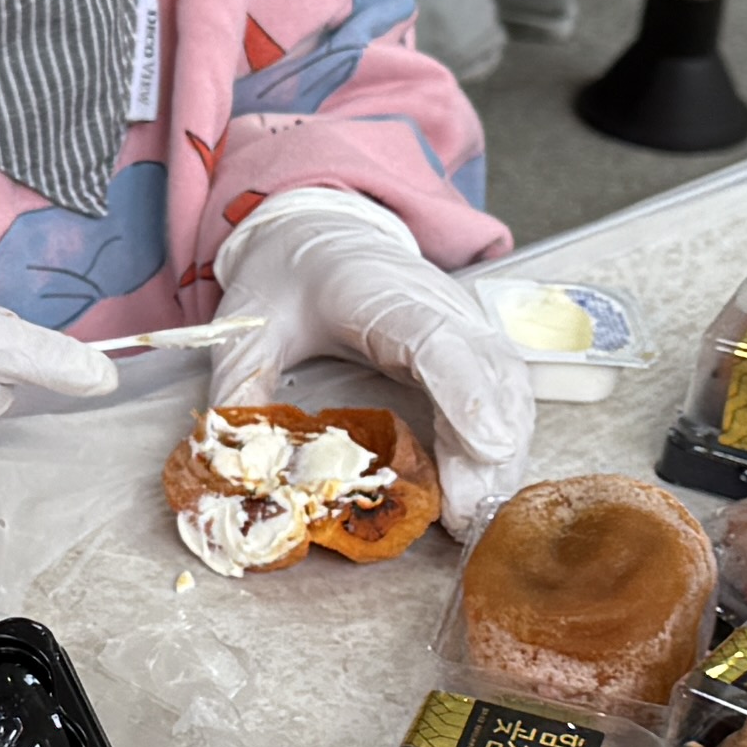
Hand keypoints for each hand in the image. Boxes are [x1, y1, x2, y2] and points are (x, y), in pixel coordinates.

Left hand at [208, 194, 532, 531]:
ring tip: (475, 513)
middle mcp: (435, 302)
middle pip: (487, 371)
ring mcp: (461, 321)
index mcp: (376, 292)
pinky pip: (503, 391)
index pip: (437, 339)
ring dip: (502, 451)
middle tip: (469, 513)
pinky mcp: (470, 342)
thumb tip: (239, 465)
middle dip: (489, 447)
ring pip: (507, 385)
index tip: (488, 447)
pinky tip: (482, 484)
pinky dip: (502, 439)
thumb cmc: (287, 276)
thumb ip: (240, 388)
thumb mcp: (245, 325)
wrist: (317, 233)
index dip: (468, 393)